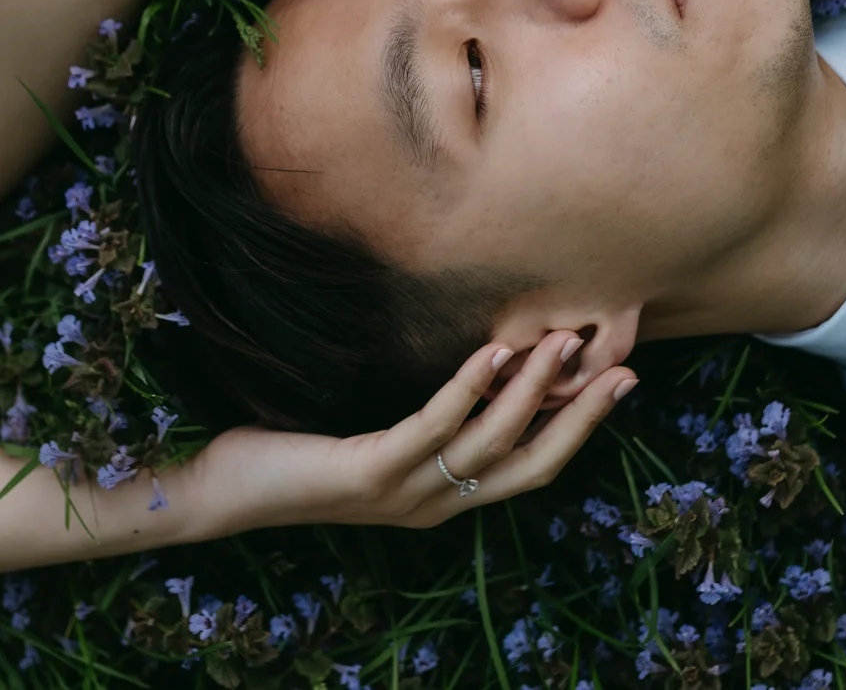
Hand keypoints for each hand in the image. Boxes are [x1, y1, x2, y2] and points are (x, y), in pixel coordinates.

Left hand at [192, 330, 636, 531]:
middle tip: (622, 370)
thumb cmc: (292, 457)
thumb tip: (471, 369)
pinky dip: (466, 388)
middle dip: (581, 418)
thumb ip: (424, 420)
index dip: (579, 428)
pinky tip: (490, 351)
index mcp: (441, 496)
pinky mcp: (371, 473)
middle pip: (529, 464)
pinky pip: (432, 427)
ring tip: (560, 343)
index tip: (618, 382)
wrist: (222, 493)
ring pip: (489, 443)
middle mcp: (434, 502)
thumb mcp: (374, 440)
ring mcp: (405, 492)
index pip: (530, 466)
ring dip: (531, 392)